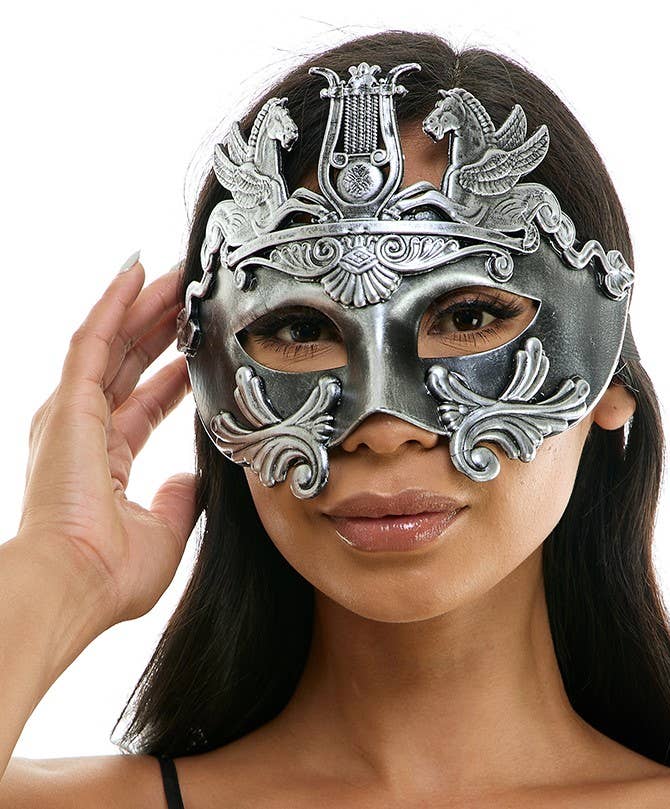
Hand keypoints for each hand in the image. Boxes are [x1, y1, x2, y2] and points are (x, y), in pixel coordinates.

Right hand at [17, 254, 197, 628]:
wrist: (75, 584)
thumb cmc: (110, 574)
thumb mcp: (166, 532)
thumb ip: (180, 499)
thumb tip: (190, 478)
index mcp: (105, 461)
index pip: (145, 403)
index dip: (174, 375)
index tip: (199, 351)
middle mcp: (85, 432)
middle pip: (129, 364)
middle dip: (161, 327)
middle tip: (191, 296)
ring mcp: (73, 414)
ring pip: (114, 342)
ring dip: (144, 305)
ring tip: (174, 274)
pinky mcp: (68, 403)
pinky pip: (94, 340)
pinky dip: (114, 304)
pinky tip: (135, 272)